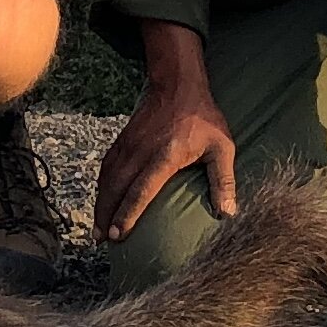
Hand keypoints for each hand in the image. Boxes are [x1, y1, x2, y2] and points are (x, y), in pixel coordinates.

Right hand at [95, 28, 238, 241]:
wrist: (178, 85)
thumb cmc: (203, 118)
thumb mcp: (222, 147)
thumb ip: (223, 180)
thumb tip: (228, 213)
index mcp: (165, 156)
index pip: (141, 190)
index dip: (128, 214)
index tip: (118, 234)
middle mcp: (141, 151)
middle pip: (116, 188)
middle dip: (106, 215)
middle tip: (102, 240)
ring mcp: (129, 145)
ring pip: (107, 178)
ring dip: (100, 203)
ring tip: (98, 228)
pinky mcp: (123, 141)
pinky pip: (107, 167)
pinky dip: (101, 186)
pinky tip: (101, 200)